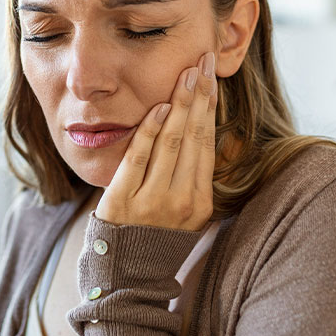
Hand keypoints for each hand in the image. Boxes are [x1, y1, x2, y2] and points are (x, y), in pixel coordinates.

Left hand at [95, 51, 217, 231]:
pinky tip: (159, 107)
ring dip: (179, 104)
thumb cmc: (157, 236)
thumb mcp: (186, 212)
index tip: (212, 78)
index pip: (208, 143)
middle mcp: (182, 200)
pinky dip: (150, 130)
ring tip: (186, 74)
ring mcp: (152, 201)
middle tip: (204, 61)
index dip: (210, 107)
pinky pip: (139, 158)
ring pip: (171, 143)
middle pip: (194, 137)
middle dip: (200, 95)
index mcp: (200, 202)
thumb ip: (193, 176)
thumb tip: (199, 128)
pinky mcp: (123, 201)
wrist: (127, 274)